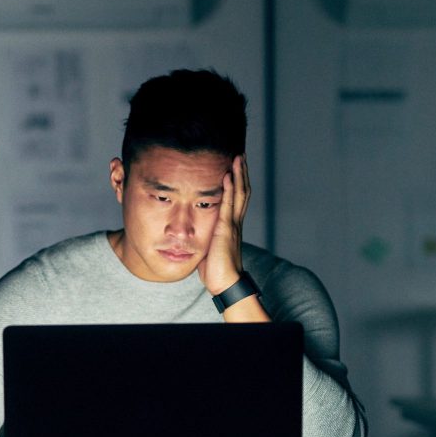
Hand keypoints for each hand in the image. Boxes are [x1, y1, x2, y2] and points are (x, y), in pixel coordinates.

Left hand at [198, 155, 248, 294]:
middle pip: (242, 191)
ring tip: (237, 157)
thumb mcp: (209, 247)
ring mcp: (232, 224)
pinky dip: (229, 189)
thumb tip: (193, 232)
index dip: (237, 181)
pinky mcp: (226, 229)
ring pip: (239, 194)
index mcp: (230, 225)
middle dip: (241, 172)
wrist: (225, 282)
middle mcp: (234, 221)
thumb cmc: (216, 269)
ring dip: (238, 174)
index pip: (236, 197)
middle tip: (240, 154)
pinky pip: (228, 205)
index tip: (235, 166)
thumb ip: (205, 235)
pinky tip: (227, 176)